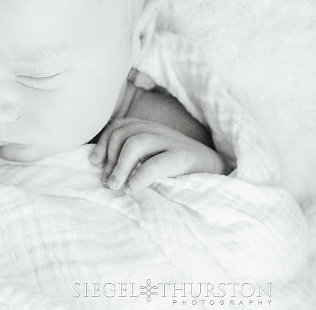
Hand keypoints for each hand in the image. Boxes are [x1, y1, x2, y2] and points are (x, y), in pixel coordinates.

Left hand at [88, 118, 229, 192]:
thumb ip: (134, 160)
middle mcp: (161, 131)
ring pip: (136, 142)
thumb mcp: (154, 161)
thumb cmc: (182, 173)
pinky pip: (157, 162)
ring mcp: (173, 142)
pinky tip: (133, 188)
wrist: (220, 174)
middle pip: (124, 132)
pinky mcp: (186, 157)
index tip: (95, 164)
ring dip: (120, 166)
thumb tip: (103, 173)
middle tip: (107, 182)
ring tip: (116, 187)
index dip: (103, 143)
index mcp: (152, 130)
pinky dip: (140, 177)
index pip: (119, 126)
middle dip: (109, 157)